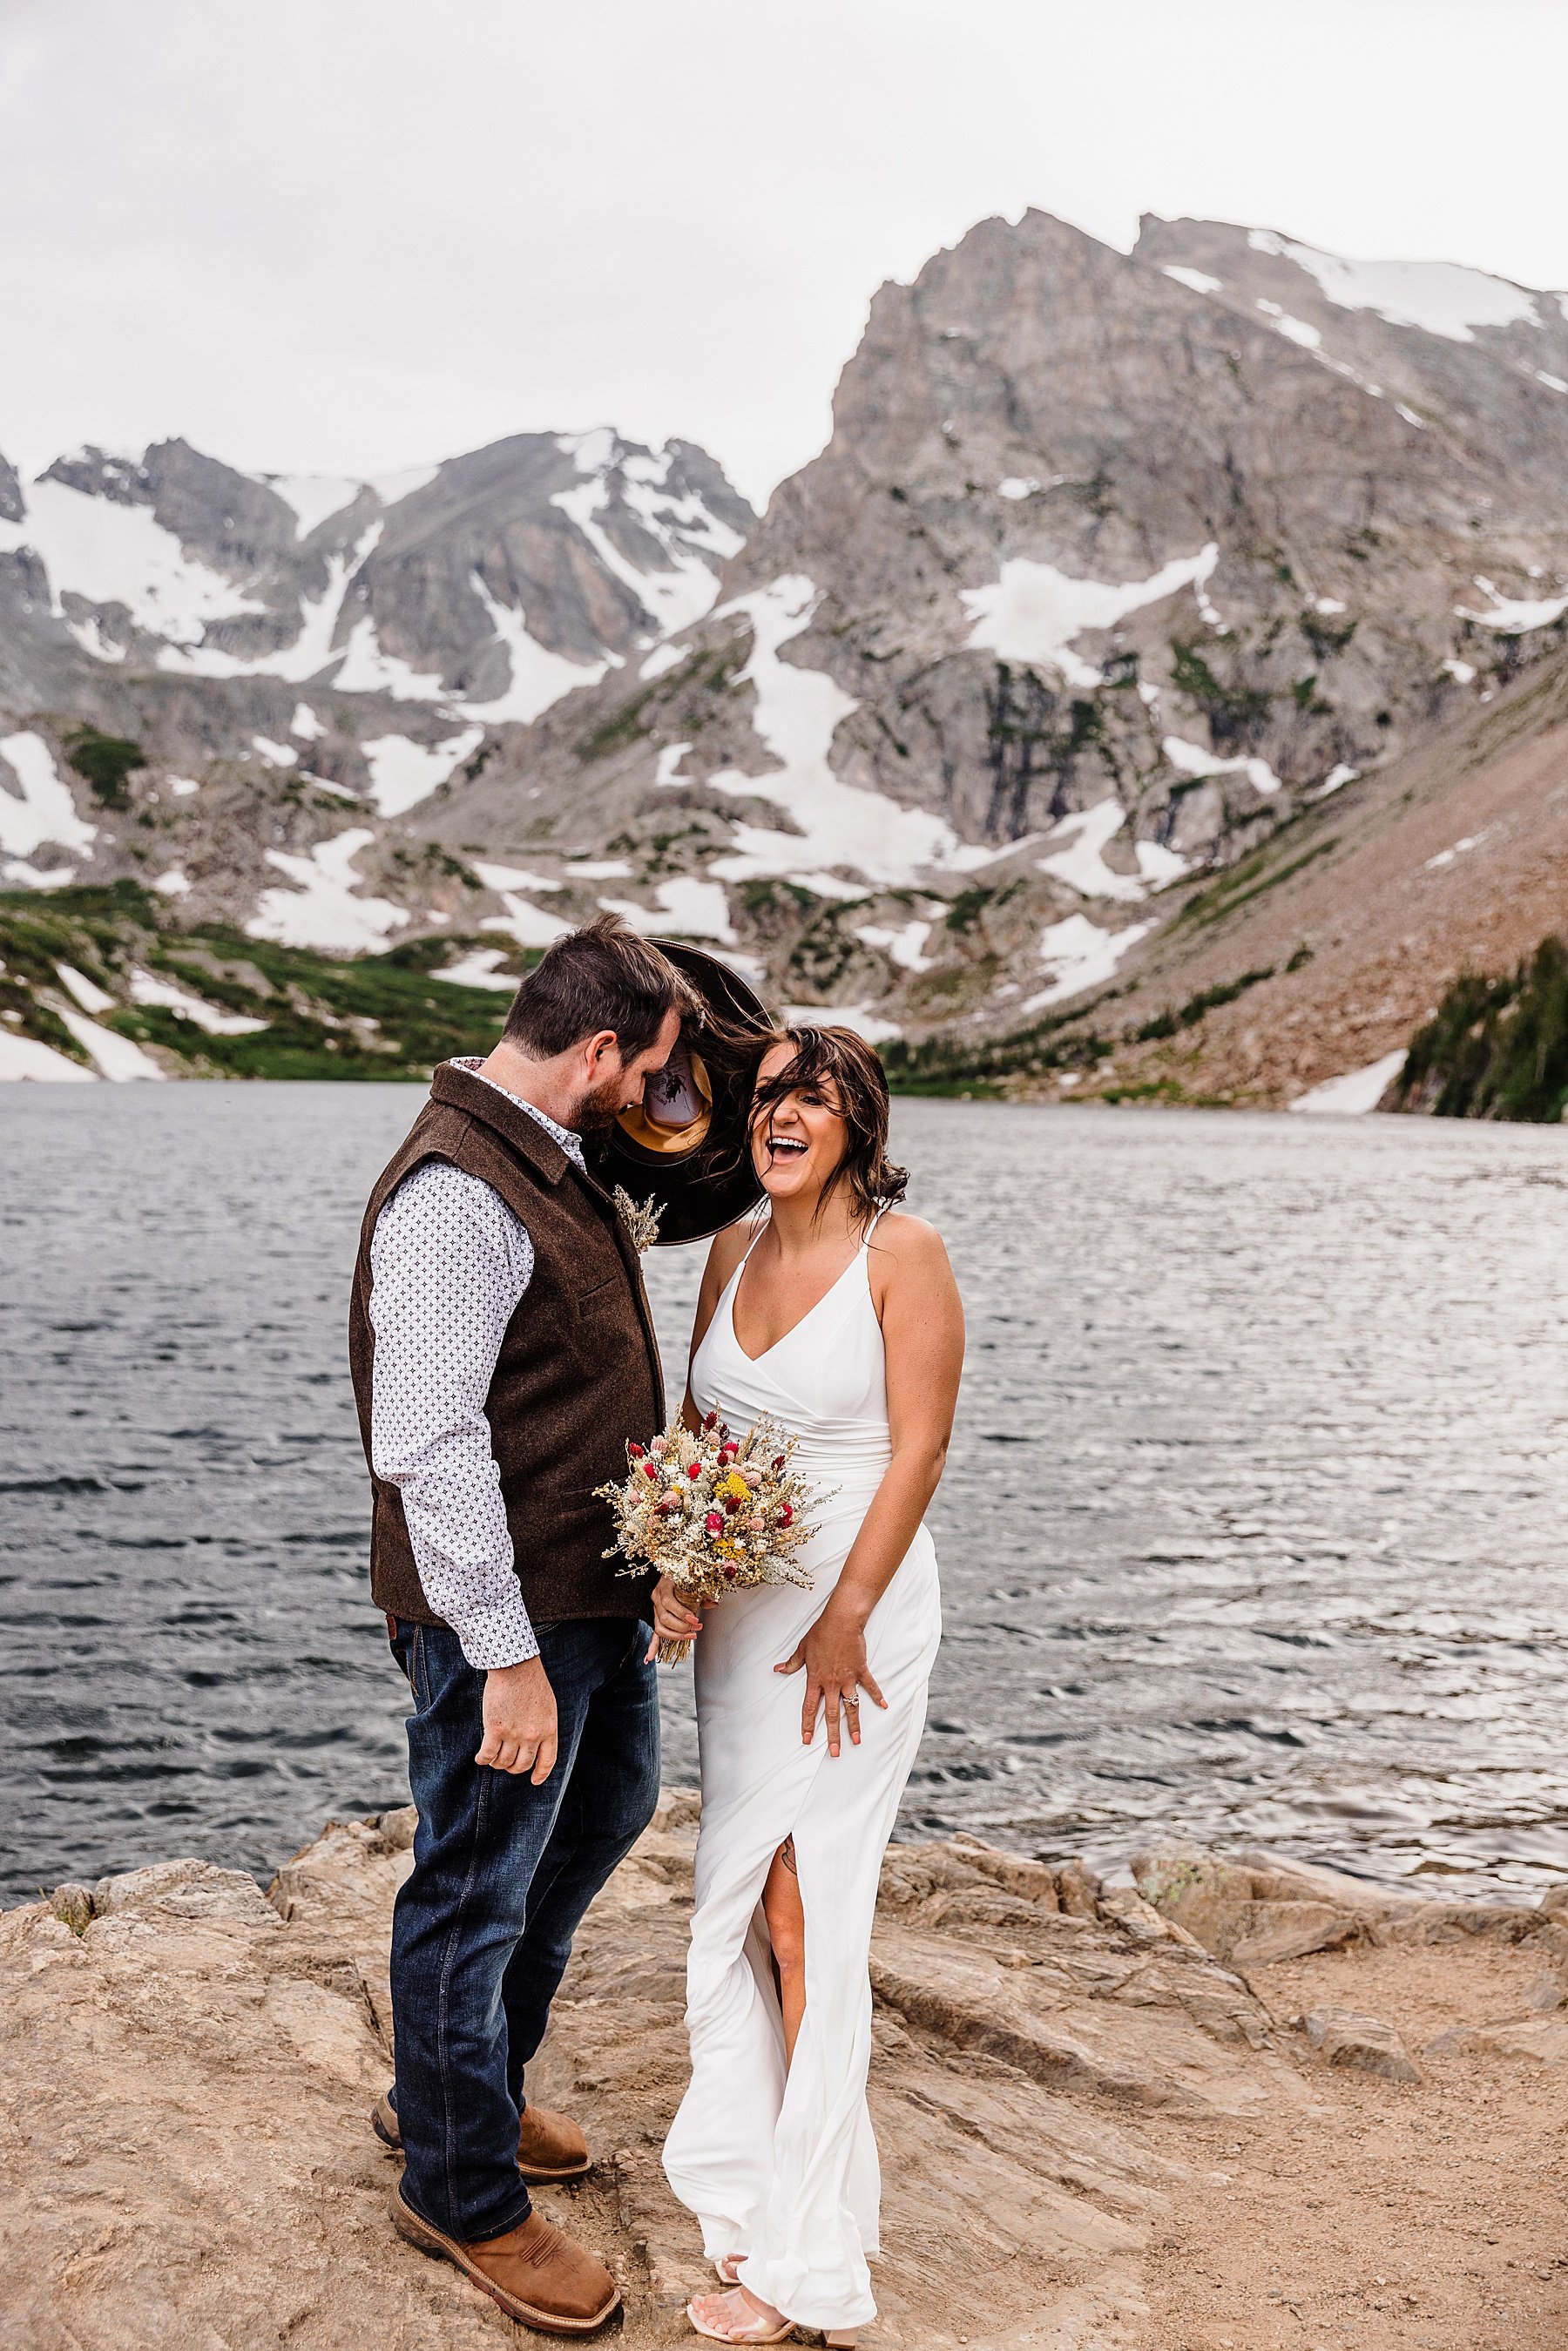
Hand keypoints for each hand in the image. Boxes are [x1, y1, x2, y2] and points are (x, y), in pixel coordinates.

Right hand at [475, 1655, 557, 1781]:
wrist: (516, 1667)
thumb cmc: (532, 1683)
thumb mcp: (547, 1707)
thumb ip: (543, 1727)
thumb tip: (535, 1743)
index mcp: (549, 1730)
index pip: (547, 1761)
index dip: (540, 1774)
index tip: (534, 1781)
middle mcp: (532, 1736)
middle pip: (522, 1765)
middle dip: (513, 1768)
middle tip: (506, 1763)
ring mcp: (514, 1734)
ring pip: (503, 1762)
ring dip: (496, 1763)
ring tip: (492, 1758)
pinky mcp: (495, 1729)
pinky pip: (487, 1754)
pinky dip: (483, 1759)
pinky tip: (480, 1758)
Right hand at [646, 1575, 703, 1659]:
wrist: (670, 1575)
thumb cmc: (683, 1577)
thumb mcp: (693, 1582)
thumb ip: (702, 1593)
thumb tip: (713, 1603)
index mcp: (664, 1587)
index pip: (669, 1602)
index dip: (681, 1613)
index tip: (694, 1620)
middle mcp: (656, 1598)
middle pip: (664, 1618)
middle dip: (681, 1627)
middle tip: (696, 1629)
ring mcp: (654, 1609)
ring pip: (659, 1627)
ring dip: (675, 1636)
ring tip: (690, 1636)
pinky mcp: (656, 1618)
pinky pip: (653, 1633)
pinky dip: (652, 1646)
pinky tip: (649, 1658)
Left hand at [775, 1603, 887, 1756]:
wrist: (841, 1621)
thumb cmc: (821, 1633)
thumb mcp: (802, 1648)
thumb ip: (792, 1663)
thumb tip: (778, 1669)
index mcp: (816, 1679)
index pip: (810, 1707)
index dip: (808, 1725)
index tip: (807, 1740)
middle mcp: (832, 1683)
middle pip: (832, 1714)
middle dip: (832, 1735)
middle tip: (834, 1752)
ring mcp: (848, 1678)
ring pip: (851, 1706)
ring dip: (854, 1724)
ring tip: (856, 1740)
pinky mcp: (861, 1670)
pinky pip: (870, 1687)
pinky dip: (877, 1696)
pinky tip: (884, 1706)